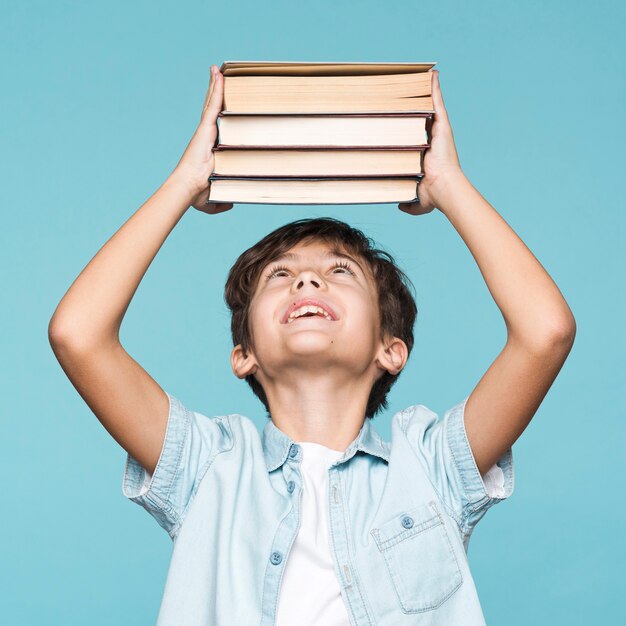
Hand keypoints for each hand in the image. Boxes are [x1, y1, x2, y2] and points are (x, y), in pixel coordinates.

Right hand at [172, 64, 233, 214]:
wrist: (189, 188)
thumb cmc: (196, 193)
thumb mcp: (212, 200)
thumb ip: (221, 202)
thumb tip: (230, 203)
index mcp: (207, 148)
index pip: (214, 128)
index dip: (215, 115)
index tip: (220, 105)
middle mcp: (205, 136)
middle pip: (210, 110)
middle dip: (213, 93)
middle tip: (218, 77)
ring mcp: (205, 130)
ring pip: (212, 103)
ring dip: (214, 86)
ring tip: (218, 70)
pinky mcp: (205, 127)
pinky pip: (213, 104)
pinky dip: (216, 89)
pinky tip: (219, 74)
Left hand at [398, 70, 463, 215]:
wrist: (442, 187)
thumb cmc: (433, 194)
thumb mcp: (418, 201)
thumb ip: (409, 204)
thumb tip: (400, 205)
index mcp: (427, 152)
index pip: (417, 134)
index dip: (410, 125)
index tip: (401, 118)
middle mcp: (433, 139)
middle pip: (422, 116)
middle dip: (415, 104)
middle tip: (405, 91)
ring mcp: (438, 130)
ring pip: (429, 106)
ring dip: (424, 91)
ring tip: (416, 76)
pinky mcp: (442, 124)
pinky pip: (437, 101)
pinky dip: (434, 87)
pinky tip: (431, 73)